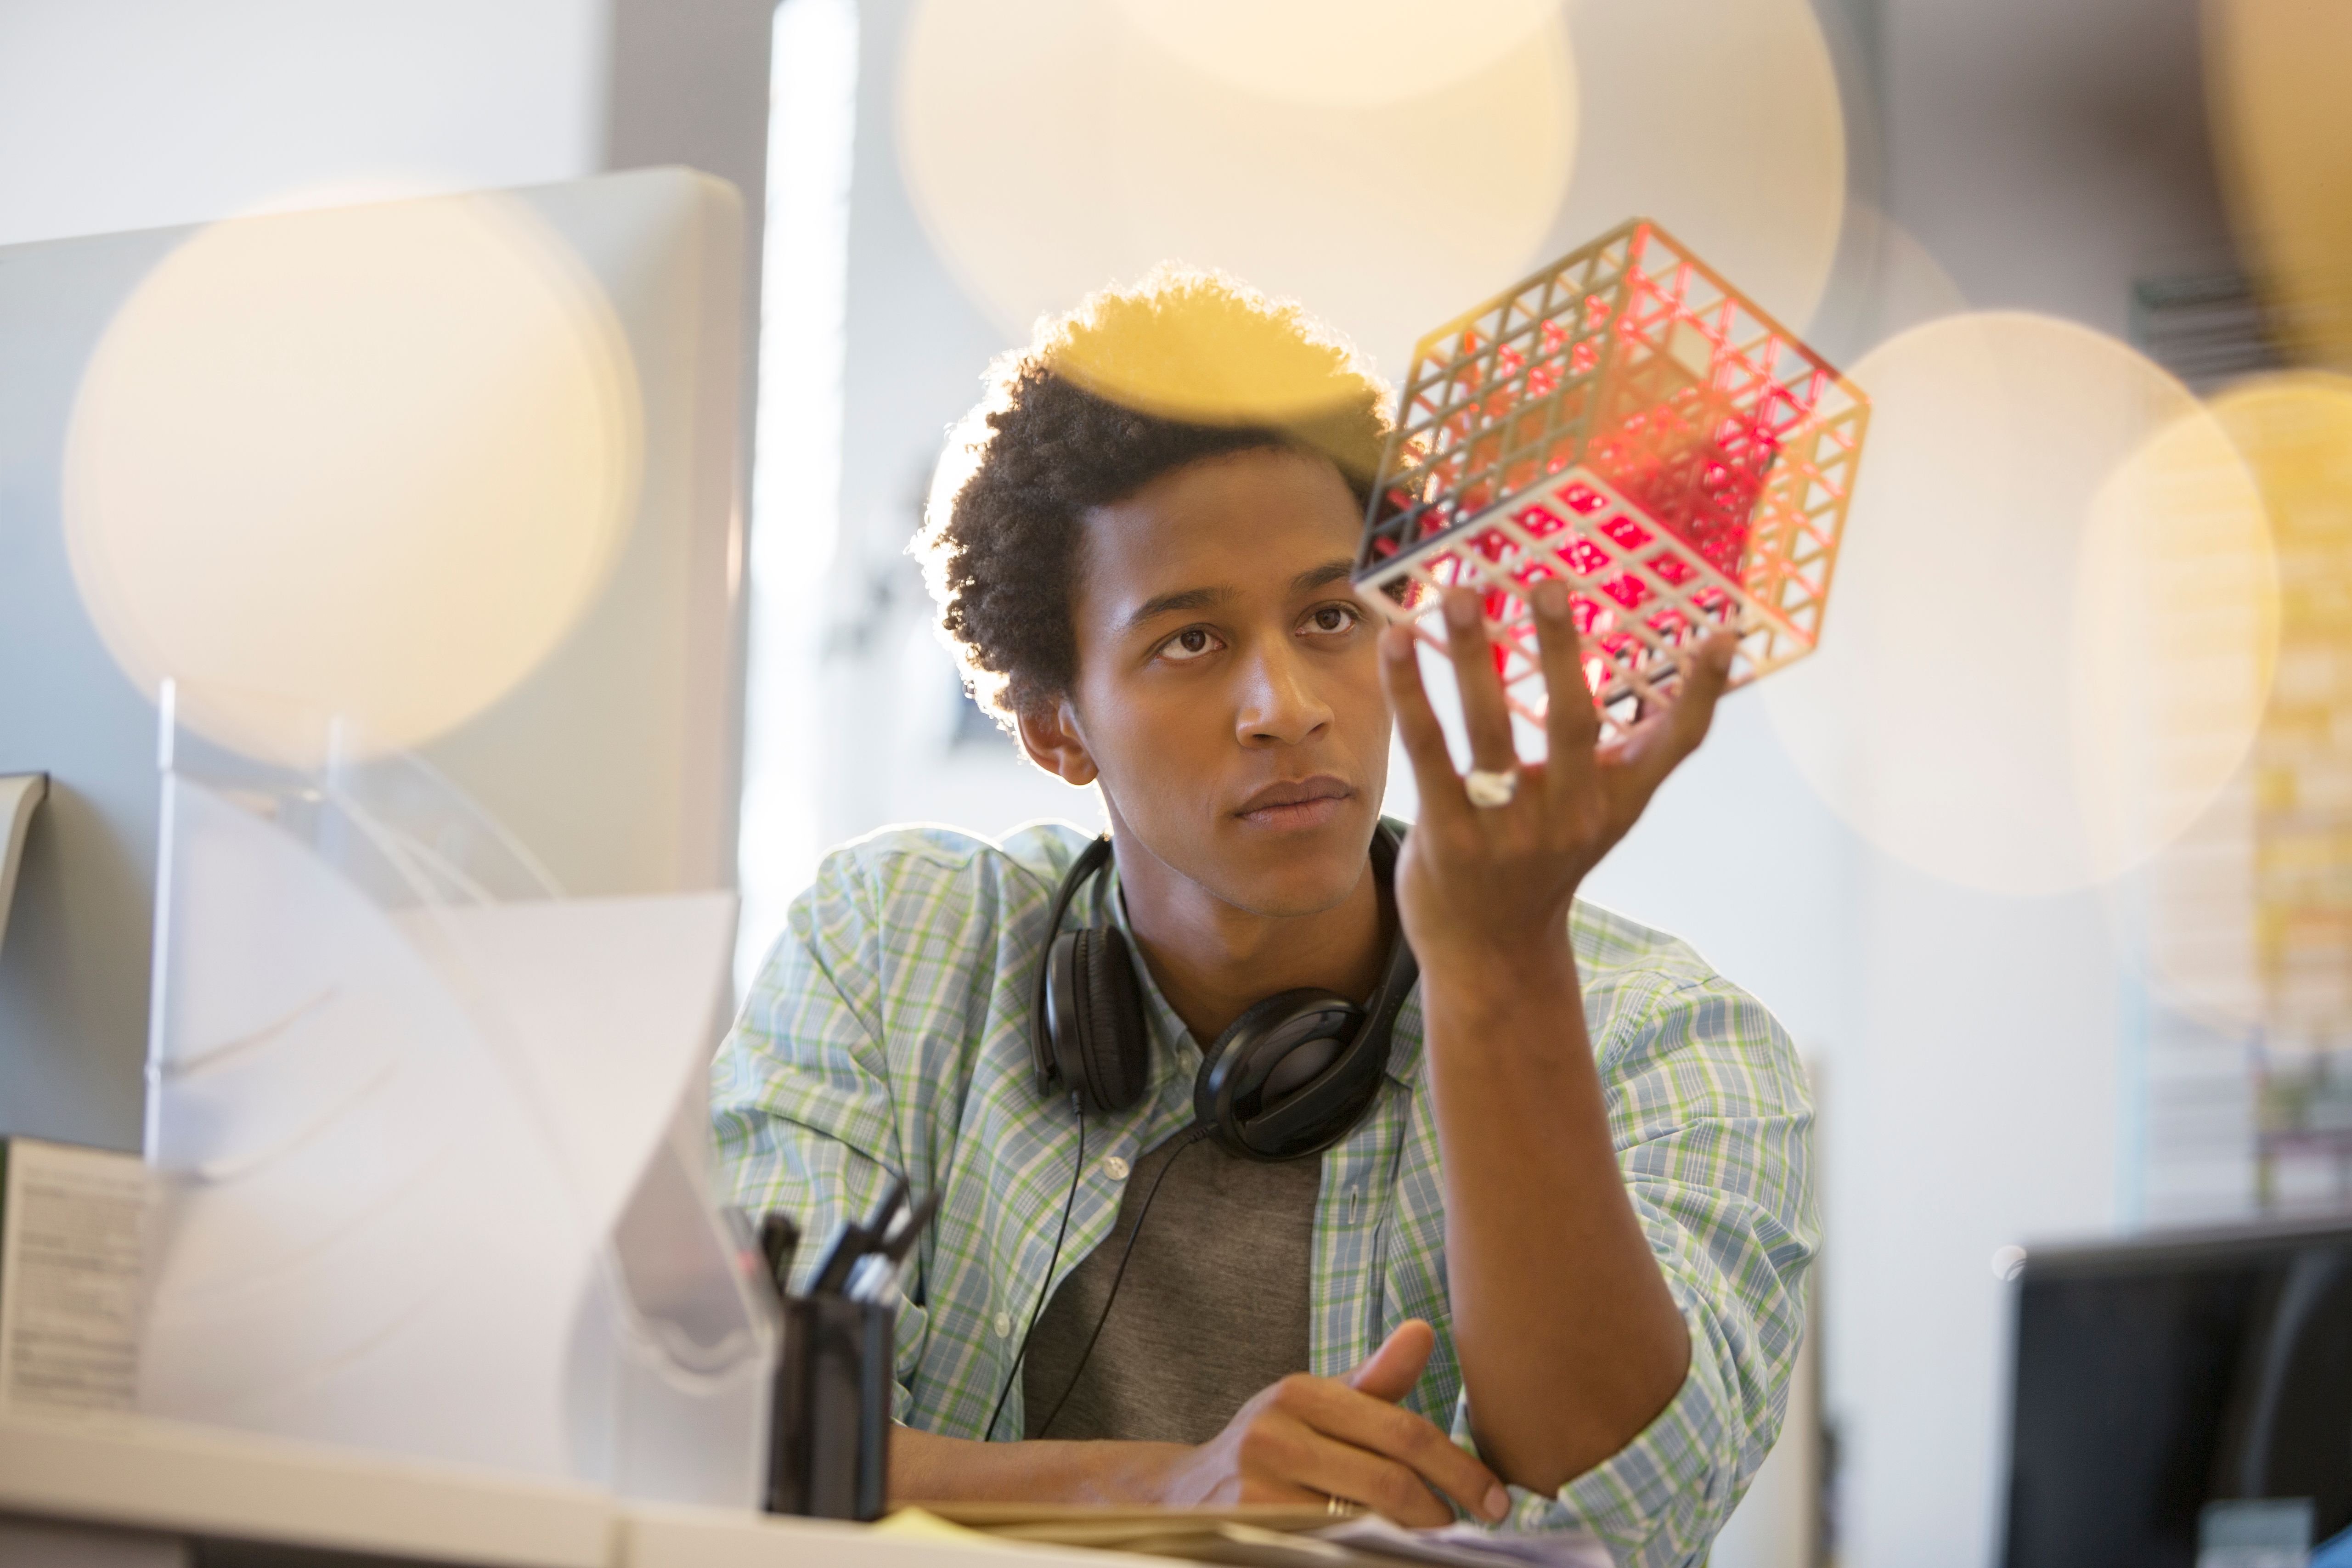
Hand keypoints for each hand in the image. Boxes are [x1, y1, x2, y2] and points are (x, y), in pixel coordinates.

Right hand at [1159, 1320, 1508, 1525]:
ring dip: (1412, 1539)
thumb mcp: (1316, 1403)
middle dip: (1443, 1511)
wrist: (1185, 1493)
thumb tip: (1424, 1332)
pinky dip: (1369, 1553)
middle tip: (1472, 1527)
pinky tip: (1387, 1553)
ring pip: (1363, 1523)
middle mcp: (1275, 1437)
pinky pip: (1330, 1547)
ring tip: (1437, 1544)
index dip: (1458, 1467)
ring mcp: (1258, 1491)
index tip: (1495, 1496)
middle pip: (1388, 1482)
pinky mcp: (1249, 1532)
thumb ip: (1374, 1379)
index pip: (1402, 1431)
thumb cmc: (1273, 1445)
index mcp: (1300, 1394)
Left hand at [1377, 581, 1733, 974]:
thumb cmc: (1545, 861)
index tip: (1723, 634)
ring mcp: (1506, 831)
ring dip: (1475, 657)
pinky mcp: (1448, 837)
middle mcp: (1569, 817)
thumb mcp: (1601, 815)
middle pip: (1573, 723)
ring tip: (1463, 594)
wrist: (1491, 954)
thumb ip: (1635, 756)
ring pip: (1490, 731)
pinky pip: (1428, 753)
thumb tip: (1698, 675)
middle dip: (1561, 651)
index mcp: (1613, 803)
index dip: (1702, 692)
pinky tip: (1395, 642)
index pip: (1674, 744)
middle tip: (1548, 583)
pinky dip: (1410, 694)